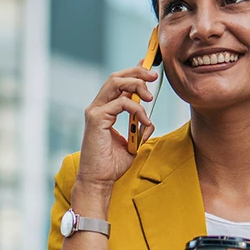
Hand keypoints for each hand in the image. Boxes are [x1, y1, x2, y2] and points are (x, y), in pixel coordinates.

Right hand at [76, 66, 156, 204]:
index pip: (117, 82)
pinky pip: (121, 103)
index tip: (150, 69)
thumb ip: (140, 128)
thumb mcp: (133, 142)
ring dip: (136, 84)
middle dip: (137, 72)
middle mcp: (97, 107)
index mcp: (103, 110)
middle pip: (116, 77)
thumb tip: (149, 120)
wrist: (100, 180)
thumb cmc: (112, 164)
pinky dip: (137, 109)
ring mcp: (95, 111)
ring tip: (149, 96)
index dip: (133, 71)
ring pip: (116, 83)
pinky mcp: (96, 119)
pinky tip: (145, 121)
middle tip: (153, 77)